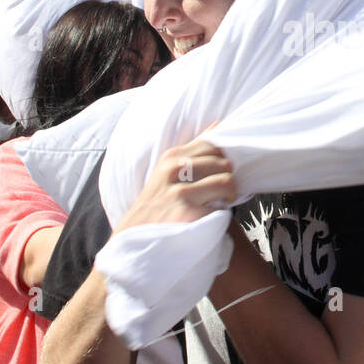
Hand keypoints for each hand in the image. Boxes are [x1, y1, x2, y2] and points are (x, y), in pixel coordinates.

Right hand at [117, 138, 235, 230]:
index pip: (212, 144)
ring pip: (227, 182)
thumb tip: (218, 124)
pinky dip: (220, 215)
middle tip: (220, 192)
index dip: (223, 158)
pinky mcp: (188, 213)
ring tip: (219, 203)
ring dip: (228, 196)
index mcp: (172, 156)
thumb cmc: (156, 204)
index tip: (219, 172)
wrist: (135, 239)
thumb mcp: (167, 171)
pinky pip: (221, 208)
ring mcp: (181, 192)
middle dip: (227, 178)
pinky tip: (208, 219)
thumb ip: (193, 150)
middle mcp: (175, 170)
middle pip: (224, 163)